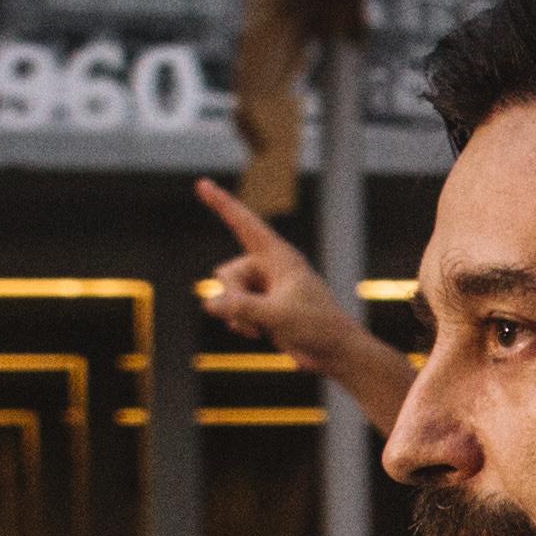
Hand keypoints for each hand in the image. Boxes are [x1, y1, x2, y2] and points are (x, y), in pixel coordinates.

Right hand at [193, 178, 371, 361]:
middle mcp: (268, 268)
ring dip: (236, 316)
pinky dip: (239, 323)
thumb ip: (242, 308)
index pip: (244, 223)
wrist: (334, 352)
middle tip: (256, 319)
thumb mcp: (277, 316)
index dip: (222, 203)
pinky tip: (257, 335)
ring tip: (261, 330)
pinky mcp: (260, 308)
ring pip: (226, 294)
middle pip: (226, 273)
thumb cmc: (317, 326)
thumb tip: (210, 303)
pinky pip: (231, 310)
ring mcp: (262, 288)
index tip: (202, 183)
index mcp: (279, 256)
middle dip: (232, 298)